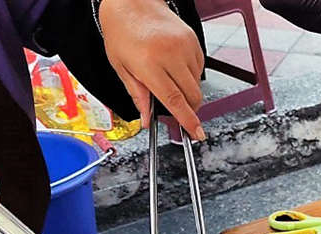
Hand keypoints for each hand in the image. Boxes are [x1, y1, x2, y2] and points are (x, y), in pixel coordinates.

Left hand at [98, 0, 205, 138]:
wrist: (132, 2)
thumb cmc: (122, 31)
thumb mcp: (121, 66)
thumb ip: (137, 95)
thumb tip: (146, 119)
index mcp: (149, 64)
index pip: (174, 100)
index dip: (187, 120)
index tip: (196, 133)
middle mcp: (170, 54)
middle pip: (192, 96)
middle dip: (189, 108)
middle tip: (179, 109)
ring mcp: (184, 46)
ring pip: (197, 83)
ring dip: (187, 89)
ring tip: (168, 76)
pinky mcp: (193, 41)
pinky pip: (199, 68)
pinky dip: (190, 74)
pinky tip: (175, 65)